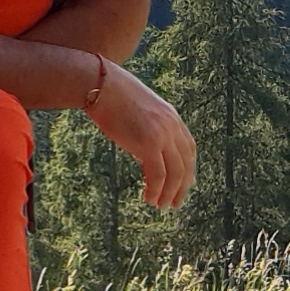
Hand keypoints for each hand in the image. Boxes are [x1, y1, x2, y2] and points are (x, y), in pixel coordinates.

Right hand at [85, 62, 194, 209]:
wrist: (101, 85)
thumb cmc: (110, 94)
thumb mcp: (137, 108)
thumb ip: (147, 124)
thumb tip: (142, 141)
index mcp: (171, 116)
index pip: (188, 148)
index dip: (187, 169)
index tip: (181, 184)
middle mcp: (172, 125)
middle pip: (186, 164)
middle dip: (181, 186)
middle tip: (173, 203)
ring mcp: (162, 134)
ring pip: (175, 173)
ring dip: (169, 193)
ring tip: (160, 205)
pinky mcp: (148, 143)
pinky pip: (159, 174)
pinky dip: (156, 190)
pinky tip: (148, 198)